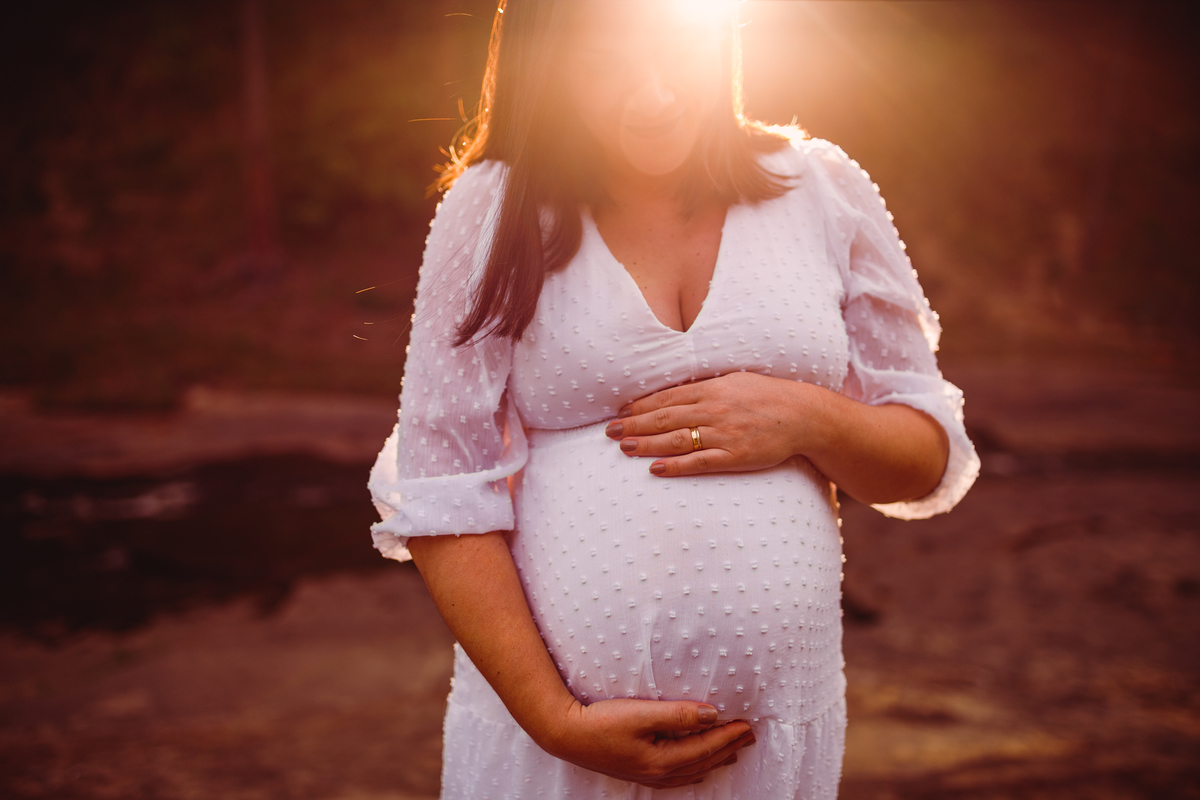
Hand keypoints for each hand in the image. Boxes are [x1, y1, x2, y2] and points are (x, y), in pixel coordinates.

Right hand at [541, 697, 754, 788]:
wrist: (566, 734)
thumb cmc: (601, 722)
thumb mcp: (642, 713)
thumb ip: (678, 714)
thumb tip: (711, 714)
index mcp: (662, 760)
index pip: (705, 747)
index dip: (728, 735)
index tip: (747, 724)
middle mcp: (659, 773)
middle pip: (703, 761)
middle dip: (728, 748)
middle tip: (749, 736)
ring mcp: (648, 775)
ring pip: (692, 770)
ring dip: (715, 759)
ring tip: (733, 751)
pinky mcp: (638, 771)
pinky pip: (678, 775)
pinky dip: (695, 769)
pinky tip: (698, 768)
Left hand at [605, 372, 825, 476]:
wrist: (802, 415)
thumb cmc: (766, 397)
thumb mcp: (733, 382)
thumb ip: (703, 389)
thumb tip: (672, 395)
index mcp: (711, 390)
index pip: (666, 399)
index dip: (640, 407)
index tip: (619, 413)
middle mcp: (713, 410)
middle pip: (664, 419)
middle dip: (634, 425)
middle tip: (610, 432)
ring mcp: (723, 435)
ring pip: (676, 440)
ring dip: (647, 444)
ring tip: (624, 449)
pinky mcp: (734, 457)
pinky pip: (699, 462)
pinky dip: (675, 465)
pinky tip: (655, 468)